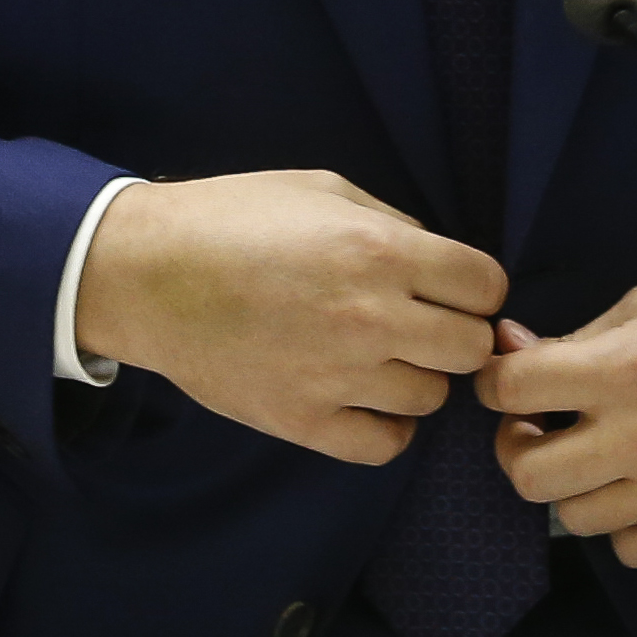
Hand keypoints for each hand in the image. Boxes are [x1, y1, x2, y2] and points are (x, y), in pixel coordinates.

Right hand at [74, 170, 507, 464]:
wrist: (150, 274)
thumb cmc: (236, 218)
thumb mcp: (327, 191)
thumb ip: (395, 225)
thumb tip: (441, 265)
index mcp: (382, 251)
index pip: (486, 286)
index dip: (476, 286)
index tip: (453, 288)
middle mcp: (370, 317)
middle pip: (470, 348)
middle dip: (457, 332)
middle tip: (423, 324)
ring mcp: (336, 375)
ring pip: (432, 398)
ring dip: (418, 377)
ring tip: (383, 357)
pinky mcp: (300, 420)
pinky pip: (384, 445)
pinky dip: (387, 427)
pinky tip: (367, 400)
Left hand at [479, 248, 636, 565]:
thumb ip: (580, 337)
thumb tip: (515, 356)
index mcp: (627, 368)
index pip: (512, 390)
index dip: (496, 379)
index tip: (508, 377)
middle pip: (526, 473)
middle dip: (517, 442)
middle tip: (539, 422)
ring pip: (573, 517)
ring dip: (573, 482)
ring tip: (597, 450)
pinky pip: (632, 548)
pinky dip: (624, 521)